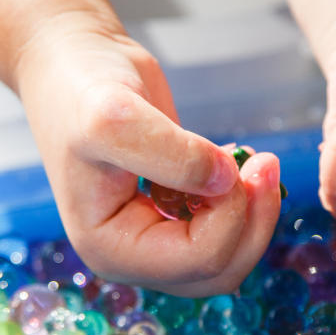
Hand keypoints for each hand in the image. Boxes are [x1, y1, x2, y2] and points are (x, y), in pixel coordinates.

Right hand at [14, 13, 283, 294]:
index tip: (239, 159)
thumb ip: (174, 155)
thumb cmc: (80, 89)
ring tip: (256, 162)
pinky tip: (237, 163)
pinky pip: (223, 232)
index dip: (231, 214)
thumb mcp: (117, 116)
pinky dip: (242, 203)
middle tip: (265, 162)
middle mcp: (132, 255)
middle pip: (218, 271)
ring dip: (252, 214)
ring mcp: (153, 239)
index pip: (198, 259)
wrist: (70, 63)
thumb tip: (226, 182)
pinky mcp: (172, 217)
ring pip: (227, 257)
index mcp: (110, 247)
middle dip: (252, 221)